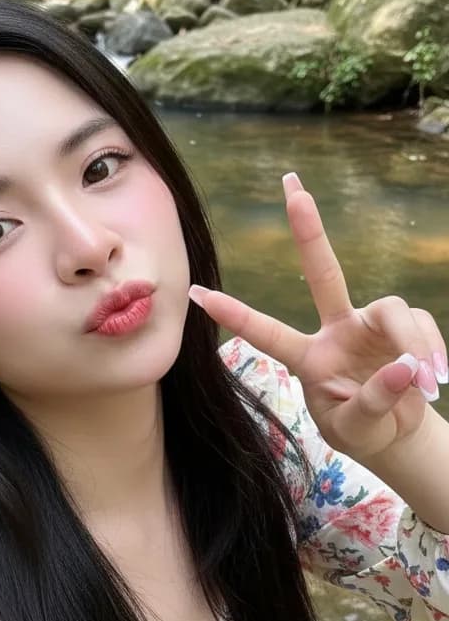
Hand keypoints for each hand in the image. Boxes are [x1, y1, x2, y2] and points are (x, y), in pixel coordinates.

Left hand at [189, 173, 447, 461]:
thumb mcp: (358, 429)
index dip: (234, 315)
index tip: (195, 293)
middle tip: (291, 185)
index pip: (268, 333)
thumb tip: (406, 366)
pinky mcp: (404, 327)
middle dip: (309, 229)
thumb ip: (374, 401)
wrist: (397, 435)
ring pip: (393, 310)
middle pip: (323, 272)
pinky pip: (421, 327)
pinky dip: (434, 353)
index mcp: (308, 358)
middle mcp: (335, 331)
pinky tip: (437, 381)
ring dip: (414, 344)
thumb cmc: (363, 431)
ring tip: (426, 384)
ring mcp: (370, 325)